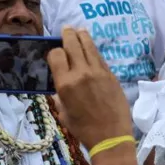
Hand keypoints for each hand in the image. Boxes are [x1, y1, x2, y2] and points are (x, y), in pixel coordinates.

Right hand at [48, 27, 132, 149]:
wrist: (110, 135)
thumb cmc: (83, 128)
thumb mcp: (64, 113)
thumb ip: (60, 96)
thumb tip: (59, 86)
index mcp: (65, 84)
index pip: (56, 55)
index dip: (54, 51)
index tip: (55, 52)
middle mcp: (81, 73)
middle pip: (73, 44)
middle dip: (68, 34)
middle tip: (67, 29)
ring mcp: (98, 72)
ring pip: (89, 46)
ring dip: (82, 36)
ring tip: (79, 31)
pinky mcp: (111, 74)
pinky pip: (99, 57)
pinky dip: (93, 50)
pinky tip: (91, 47)